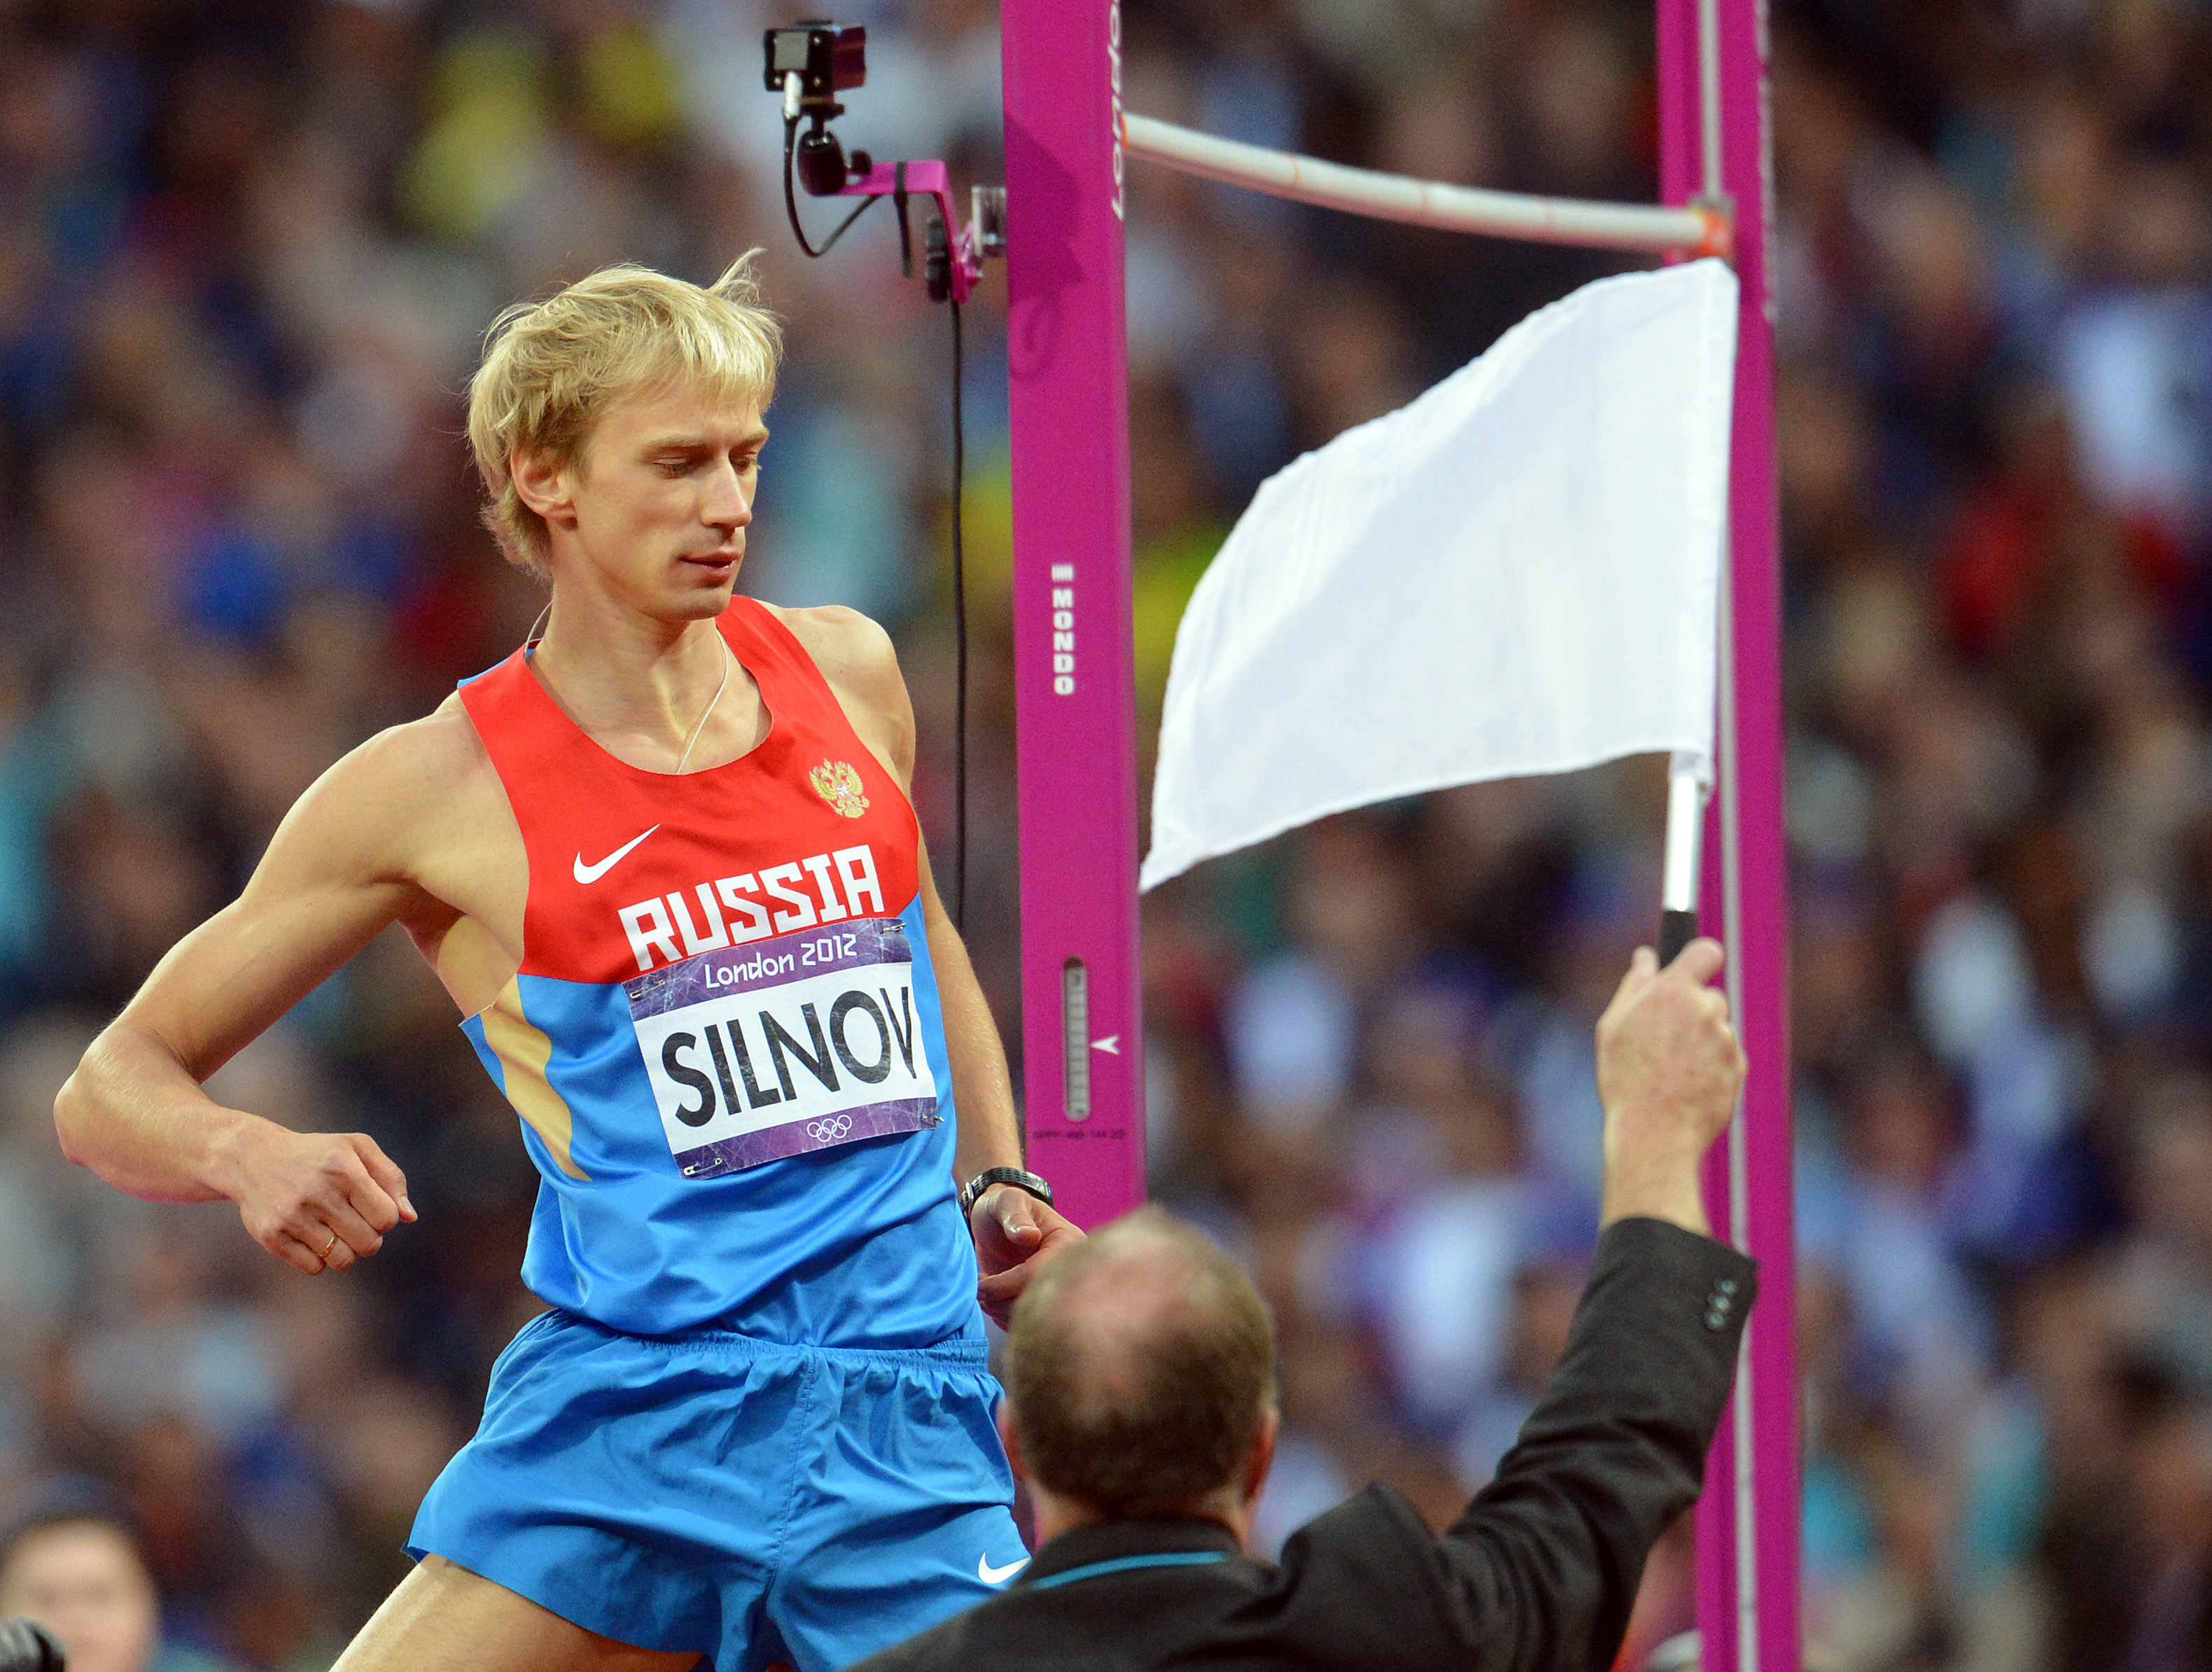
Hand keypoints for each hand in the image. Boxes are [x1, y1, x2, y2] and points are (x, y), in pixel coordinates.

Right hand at [216, 1118, 416, 1275]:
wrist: (252, 1157)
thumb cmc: (317, 1155)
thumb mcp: (356, 1148)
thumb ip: (391, 1178)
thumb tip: (409, 1217)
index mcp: (344, 1170)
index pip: (387, 1218)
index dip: (385, 1218)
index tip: (370, 1207)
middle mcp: (318, 1193)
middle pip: (369, 1244)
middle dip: (368, 1238)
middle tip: (353, 1222)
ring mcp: (292, 1217)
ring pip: (342, 1261)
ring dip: (345, 1251)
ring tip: (334, 1231)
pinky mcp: (271, 1236)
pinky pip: (314, 1268)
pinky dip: (319, 1259)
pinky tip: (310, 1237)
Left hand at [971, 1186, 1084, 1327]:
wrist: (998, 1221)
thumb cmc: (1002, 1207)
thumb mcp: (1007, 1201)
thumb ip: (1015, 1215)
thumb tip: (1029, 1235)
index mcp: (1067, 1244)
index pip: (1037, 1275)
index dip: (1005, 1284)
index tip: (981, 1282)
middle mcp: (1067, 1270)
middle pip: (1036, 1301)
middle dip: (1000, 1302)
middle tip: (979, 1290)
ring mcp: (1056, 1289)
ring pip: (1031, 1317)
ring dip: (998, 1312)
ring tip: (983, 1291)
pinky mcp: (1042, 1302)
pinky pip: (1025, 1325)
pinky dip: (1002, 1319)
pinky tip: (991, 1301)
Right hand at [1594, 938, 1744, 1235]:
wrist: (1655, 1133)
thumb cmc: (1627, 1079)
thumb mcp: (1614, 1026)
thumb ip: (1635, 985)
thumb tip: (1646, 957)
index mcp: (1673, 992)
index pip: (1706, 951)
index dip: (1701, 957)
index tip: (1693, 967)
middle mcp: (1706, 1010)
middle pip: (1710, 996)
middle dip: (1693, 1010)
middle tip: (1666, 1038)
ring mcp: (1726, 1040)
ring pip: (1717, 1028)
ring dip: (1702, 1040)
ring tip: (1672, 1070)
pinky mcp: (1738, 1067)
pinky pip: (1727, 1056)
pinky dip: (1711, 1065)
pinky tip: (1687, 1085)